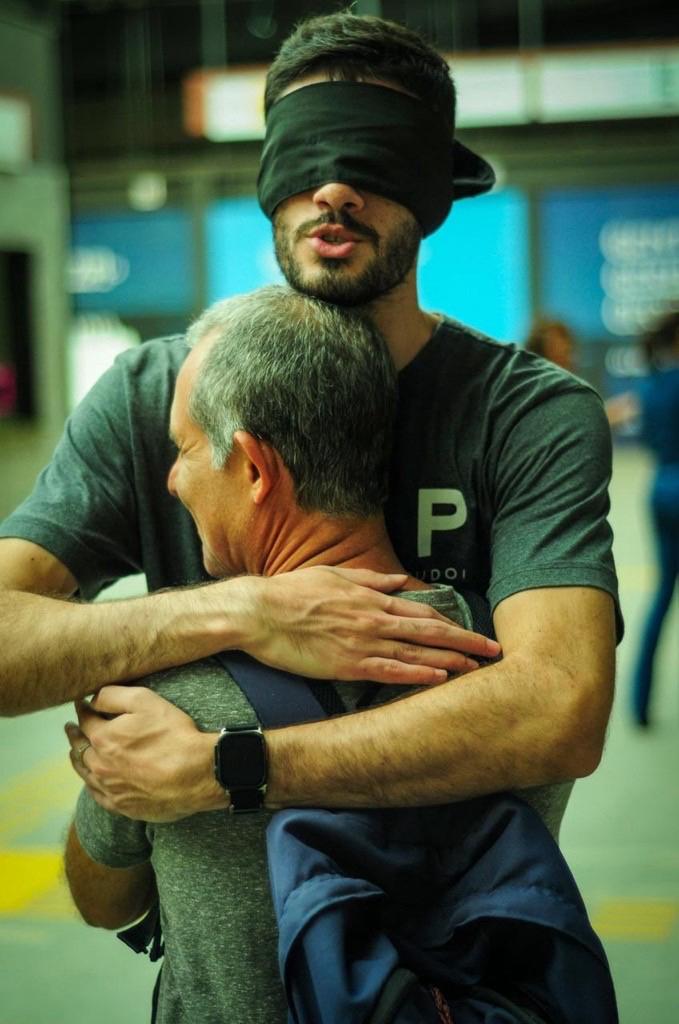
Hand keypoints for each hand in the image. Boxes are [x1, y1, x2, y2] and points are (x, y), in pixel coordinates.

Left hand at [65, 686, 222, 821]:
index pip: (85, 721)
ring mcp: (110, 788)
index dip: (82, 710)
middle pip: (80, 748)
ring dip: (78, 759)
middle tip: (70, 728)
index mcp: (103, 739)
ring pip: (85, 773)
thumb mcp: (145, 701)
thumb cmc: (173, 735)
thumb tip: (93, 699)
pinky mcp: (122, 806)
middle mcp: (100, 765)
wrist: (197, 774)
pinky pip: (97, 795)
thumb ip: (113, 696)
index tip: (81, 705)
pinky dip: (91, 784)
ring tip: (75, 752)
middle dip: (75, 735)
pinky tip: (93, 780)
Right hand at [234, 566, 499, 684]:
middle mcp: (374, 619)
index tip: (474, 632)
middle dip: (465, 641)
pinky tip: (439, 679)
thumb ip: (370, 579)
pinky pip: (389, 671)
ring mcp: (362, 642)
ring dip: (451, 660)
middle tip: (494, 651)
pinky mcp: (346, 664)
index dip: (452, 623)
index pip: (422, 613)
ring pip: (416, 652)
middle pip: (430, 632)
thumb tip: (397, 581)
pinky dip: (417, 674)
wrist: (259, 611)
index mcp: (371, 599)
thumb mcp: (334, 575)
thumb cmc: (292, 592)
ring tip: (478, 669)